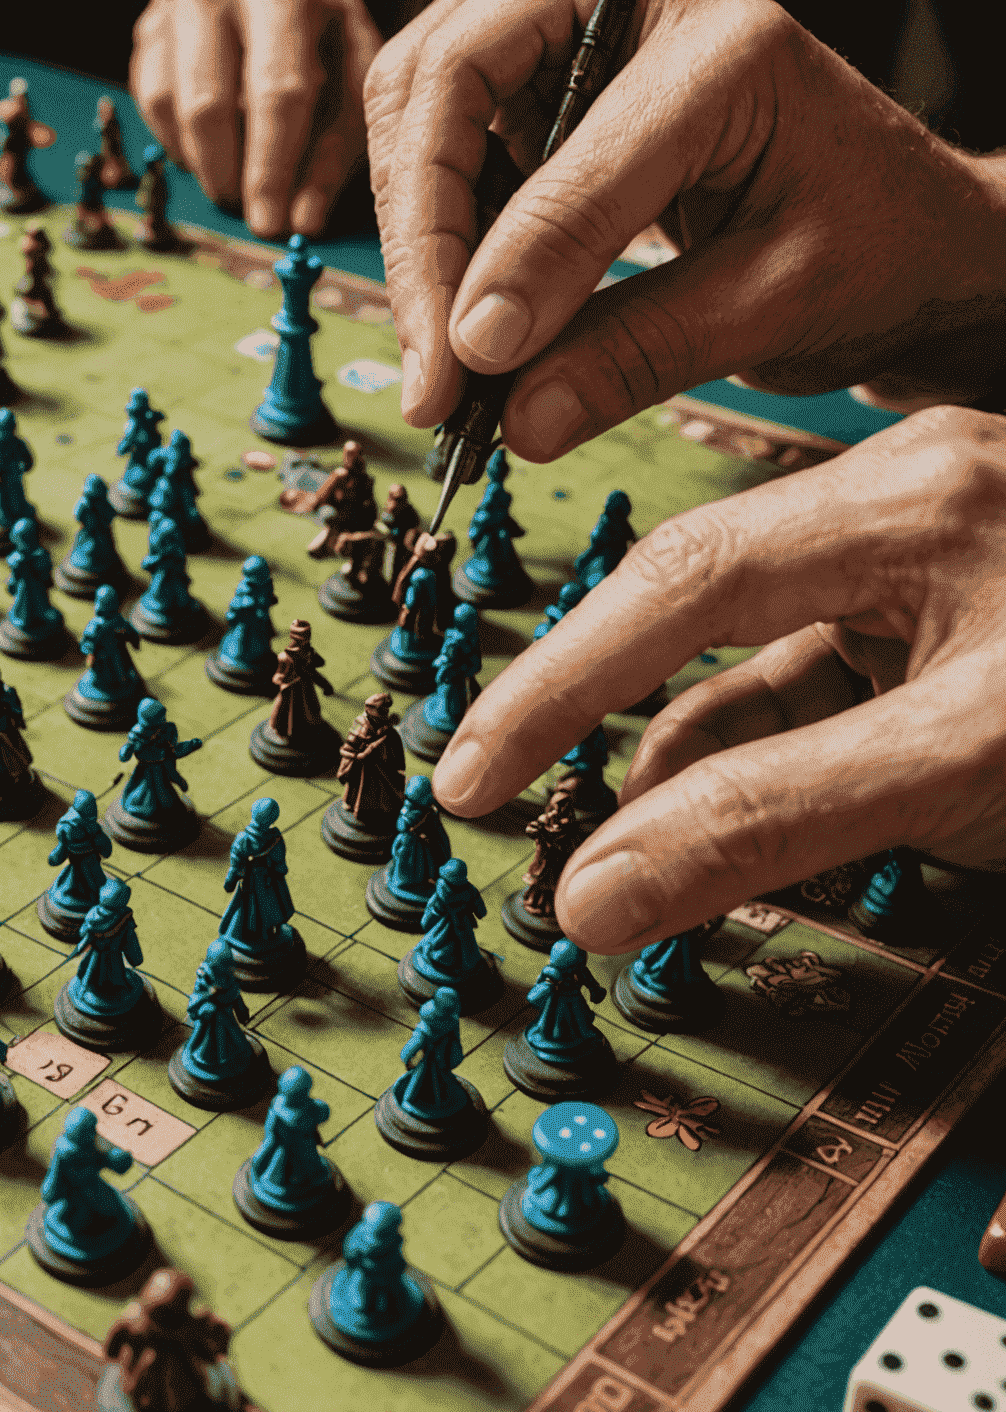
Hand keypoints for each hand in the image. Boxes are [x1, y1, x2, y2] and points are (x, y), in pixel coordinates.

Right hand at [131, 0, 382, 236]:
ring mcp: (176, 8)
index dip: (272, 168)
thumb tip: (304, 222)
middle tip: (247, 215)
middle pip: (210, 105)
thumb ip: (336, 144)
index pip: (278, 92)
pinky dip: (179, 140)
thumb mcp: (353, 75)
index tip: (271, 225)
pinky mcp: (151, 28)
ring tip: (234, 184)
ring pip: (172, 106)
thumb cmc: (325, 32)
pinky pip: (151, 100)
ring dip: (203, 164)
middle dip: (229, 177)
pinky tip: (209, 151)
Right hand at [366, 0, 1005, 457]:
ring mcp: (578, 34)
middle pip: (449, 82)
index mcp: (723, 42)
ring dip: (414, 237)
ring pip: (421, 105)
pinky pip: (444, 142)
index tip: (465, 374)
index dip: (501, 267)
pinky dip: (434, 236)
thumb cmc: (870, 250)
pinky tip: (456, 317)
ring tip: (438, 359)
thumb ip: (638, 356)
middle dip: (421, 238)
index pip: (569, 153)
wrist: (900, 230)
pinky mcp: (545, 85)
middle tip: (430, 375)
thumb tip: (513, 418)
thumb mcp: (774, 308)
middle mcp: (632, 5)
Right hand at [431, 407, 1005, 950]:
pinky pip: (819, 698)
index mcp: (904, 500)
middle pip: (693, 610)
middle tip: (501, 793)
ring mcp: (927, 573)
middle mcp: (902, 511)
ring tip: (635, 864)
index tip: (472, 774)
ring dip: (686, 767)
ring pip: (756, 669)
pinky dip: (764, 768)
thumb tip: (596, 893)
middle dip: (595, 712)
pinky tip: (729, 834)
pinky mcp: (947, 637)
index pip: (681, 581)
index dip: (557, 683)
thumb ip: (773, 821)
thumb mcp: (964, 764)